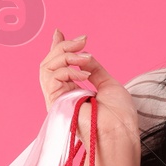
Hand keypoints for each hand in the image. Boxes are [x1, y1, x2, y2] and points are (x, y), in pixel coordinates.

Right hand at [39, 29, 138, 143]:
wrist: (119, 132)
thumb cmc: (118, 115)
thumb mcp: (108, 84)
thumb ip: (93, 68)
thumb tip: (83, 54)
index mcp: (74, 93)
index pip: (58, 67)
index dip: (57, 48)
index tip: (60, 32)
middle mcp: (63, 96)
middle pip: (49, 64)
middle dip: (63, 47)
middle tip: (82, 40)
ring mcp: (57, 100)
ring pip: (47, 68)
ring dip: (65, 55)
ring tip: (85, 56)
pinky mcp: (55, 103)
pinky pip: (52, 78)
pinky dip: (68, 69)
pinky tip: (84, 73)